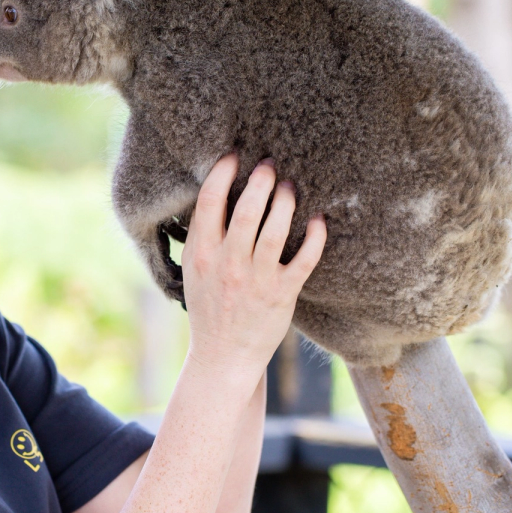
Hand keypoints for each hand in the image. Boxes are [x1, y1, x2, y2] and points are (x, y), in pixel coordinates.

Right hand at [181, 153, 325, 376]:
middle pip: (246, 209)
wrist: (223, 356)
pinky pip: (304, 259)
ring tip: (290, 185)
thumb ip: (203, 238)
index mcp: (201, 254)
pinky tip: (318, 221)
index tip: (234, 156)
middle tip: (269, 164)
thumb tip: (215, 196)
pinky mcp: (282, 294)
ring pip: (276, 229)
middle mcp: (228, 263)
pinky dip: (314, 237)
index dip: (222, 172)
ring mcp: (256, 279)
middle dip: (260, 180)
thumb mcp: (193, 271)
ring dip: (286, 200)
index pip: (210, 201)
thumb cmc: (209, 309)